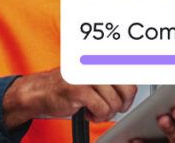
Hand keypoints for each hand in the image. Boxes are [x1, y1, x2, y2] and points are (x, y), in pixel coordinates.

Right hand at [2, 68, 136, 127]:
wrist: (41, 91)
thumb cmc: (70, 85)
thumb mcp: (95, 76)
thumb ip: (113, 79)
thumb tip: (134, 89)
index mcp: (103, 58)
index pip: (131, 71)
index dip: (131, 91)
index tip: (128, 98)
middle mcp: (97, 62)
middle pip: (129, 89)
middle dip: (122, 104)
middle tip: (111, 107)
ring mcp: (88, 75)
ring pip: (115, 103)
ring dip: (106, 113)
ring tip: (94, 108)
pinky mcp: (80, 89)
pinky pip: (102, 110)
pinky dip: (97, 117)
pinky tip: (88, 112)